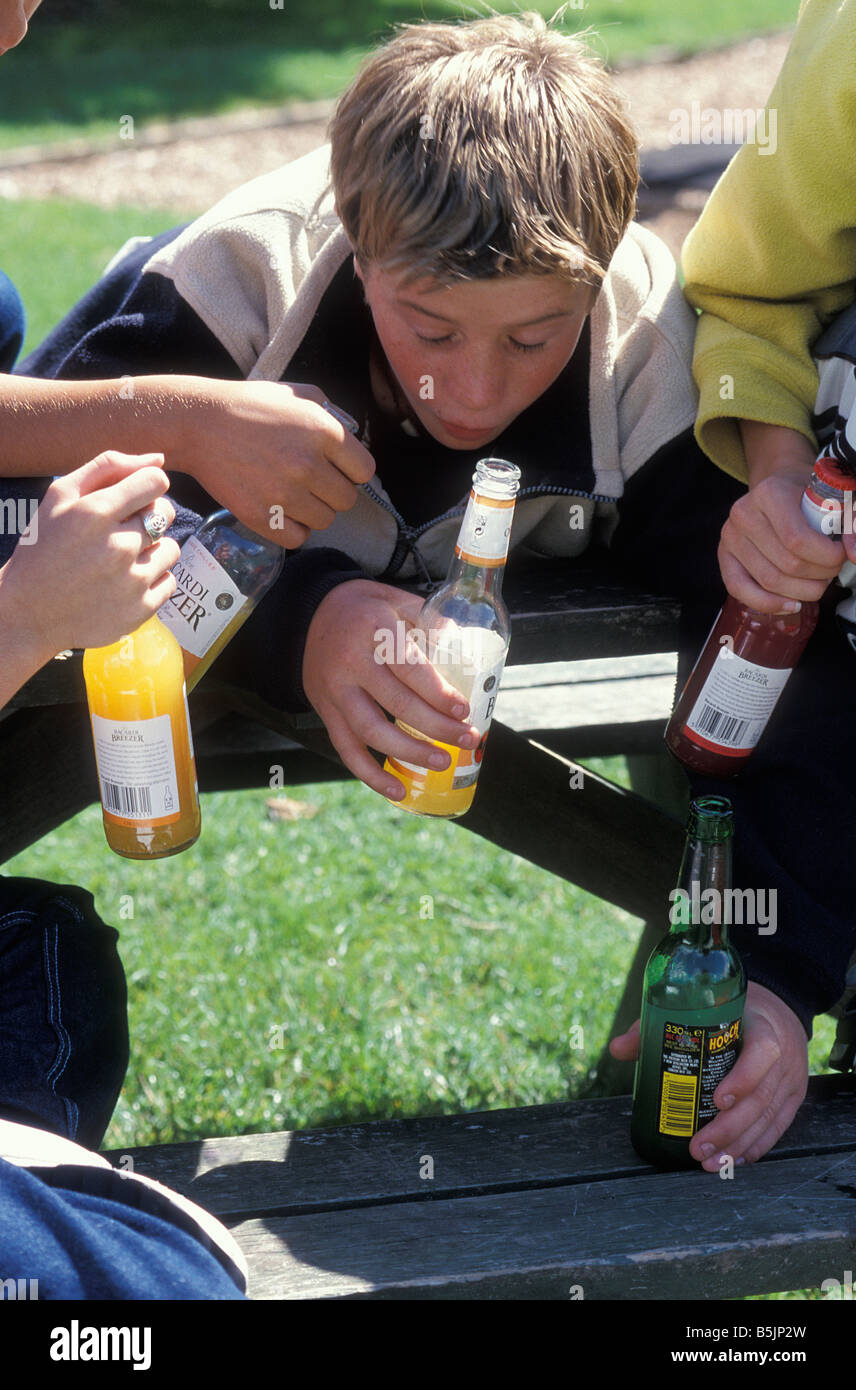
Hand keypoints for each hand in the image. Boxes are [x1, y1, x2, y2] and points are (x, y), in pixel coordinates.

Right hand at [0, 451, 178, 661]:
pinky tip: (124, 583)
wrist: (28, 614)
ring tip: (121, 560)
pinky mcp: (140, 610)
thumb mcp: (59, 497)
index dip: (146, 487)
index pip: (156, 481)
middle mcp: (118, 547)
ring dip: (152, 550)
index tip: (132, 499)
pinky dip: (152, 581)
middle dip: (148, 516)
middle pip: (166, 513)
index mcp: (96, 513)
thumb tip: (159, 458)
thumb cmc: (43, 548)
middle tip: (121, 531)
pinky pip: (169, 582)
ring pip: (172, 549)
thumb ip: (108, 467)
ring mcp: (132, 582)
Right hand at [182, 379, 374, 548]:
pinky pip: (298, 538)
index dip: (352, 471)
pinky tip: (282, 513)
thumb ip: (331, 413)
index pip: (364, 471)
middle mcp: (308, 464)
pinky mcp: (261, 515)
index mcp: (323, 431)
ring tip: (294, 495)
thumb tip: (352, 439)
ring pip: (325, 521)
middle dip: (333, 492)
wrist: (199, 424)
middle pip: (347, 500)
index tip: (337, 469)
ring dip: (313, 511)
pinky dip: (293, 530)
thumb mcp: (296, 394)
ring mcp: (284, 493)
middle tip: (312, 483)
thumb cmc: (249, 406)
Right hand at [302, 578, 480, 797]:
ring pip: (372, 731)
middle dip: (437, 727)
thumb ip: (431, 621)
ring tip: (442, 762)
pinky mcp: (325, 711)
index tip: (464, 710)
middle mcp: (350, 661)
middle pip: (397, 703)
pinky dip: (371, 775)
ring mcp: (335, 690)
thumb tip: (468, 652)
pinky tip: (398, 790)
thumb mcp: (395, 599)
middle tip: (468, 739)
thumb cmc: (363, 609)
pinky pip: (347, 749)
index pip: (409, 668)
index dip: (438, 693)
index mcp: (373, 629)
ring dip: (410, 752)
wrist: (308, 615)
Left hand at [610, 980, 808, 1168]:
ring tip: (709, 1163)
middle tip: (698, 1147)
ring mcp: (792, 1080)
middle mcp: (784, 1056)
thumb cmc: (735, 1009)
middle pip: (762, 1098)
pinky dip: (755, 1146)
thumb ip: (661, 1025)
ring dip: (738, 1145)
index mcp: (763, 1026)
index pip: (763, 1052)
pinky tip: (733, 1160)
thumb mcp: (706, 1007)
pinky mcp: (794, 1098)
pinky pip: (777, 1128)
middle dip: (729, 1129)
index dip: (744, 1079)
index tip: (718, 1100)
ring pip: (769, 1119)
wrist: (779, 1009)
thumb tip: (617, 1049)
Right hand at [720, 421, 853, 610]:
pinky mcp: (724, 555)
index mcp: (769, 494)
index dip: (825, 557)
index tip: (841, 556)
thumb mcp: (832, 499)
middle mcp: (744, 514)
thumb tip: (855, 555)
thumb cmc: (805, 494)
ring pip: (770, 581)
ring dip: (802, 591)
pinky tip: (791, 604)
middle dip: (819, 575)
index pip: (797, 539)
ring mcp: (730, 536)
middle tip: (832, 571)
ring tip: (817, 583)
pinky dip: (768, 604)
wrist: (777, 487)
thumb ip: (849, 524)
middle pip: (786, 564)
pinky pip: (740, 589)